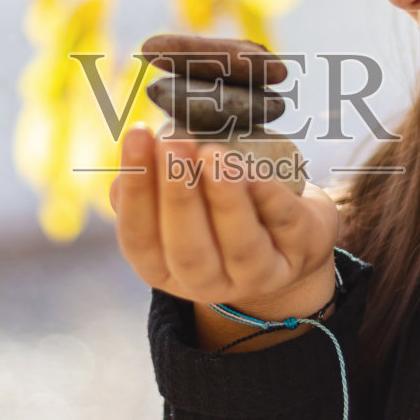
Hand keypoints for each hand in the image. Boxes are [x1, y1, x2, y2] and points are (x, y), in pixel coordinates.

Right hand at [111, 124, 339, 318]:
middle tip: (174, 141)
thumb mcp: (180, 207)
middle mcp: (207, 283)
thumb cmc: (219, 212)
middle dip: (177, 194)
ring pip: (240, 246)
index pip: (139, 237)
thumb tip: (121, 175)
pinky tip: (253, 170)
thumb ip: (151, 192)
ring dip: (224, 199)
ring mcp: (256, 275)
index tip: (136, 137)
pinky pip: (283, 224)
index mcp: (165, 269)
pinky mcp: (298, 255)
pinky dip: (268, 196)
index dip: (135, 190)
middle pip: (187, 248)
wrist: (287, 238)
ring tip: (212, 155)